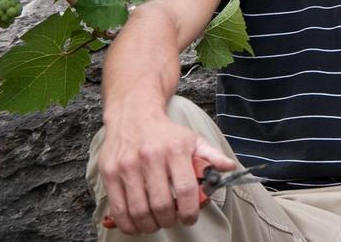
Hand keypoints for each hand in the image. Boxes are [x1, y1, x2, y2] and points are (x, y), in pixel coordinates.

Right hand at [97, 109, 233, 234]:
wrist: (133, 114)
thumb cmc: (165, 132)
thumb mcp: (191, 139)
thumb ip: (212, 155)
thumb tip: (231, 168)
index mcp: (175, 149)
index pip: (185, 188)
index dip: (189, 210)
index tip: (190, 218)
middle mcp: (150, 157)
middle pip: (161, 204)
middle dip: (169, 220)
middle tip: (172, 221)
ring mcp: (127, 166)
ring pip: (138, 210)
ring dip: (149, 225)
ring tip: (156, 224)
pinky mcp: (109, 173)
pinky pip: (117, 208)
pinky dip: (128, 224)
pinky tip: (137, 225)